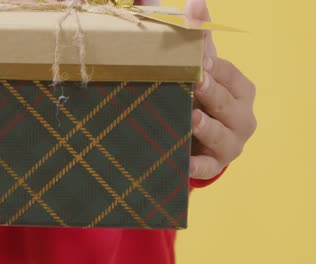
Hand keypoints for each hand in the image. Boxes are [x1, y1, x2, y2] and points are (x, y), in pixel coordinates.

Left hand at [185, 0, 256, 179]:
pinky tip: (184, 163)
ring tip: (192, 119)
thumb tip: (195, 1)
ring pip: (221, 134)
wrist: (202, 141)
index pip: (229, 73)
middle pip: (227, 102)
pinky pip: (207, 167)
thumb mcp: (204, 70)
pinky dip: (196, 166)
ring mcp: (232, 143)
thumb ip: (201, 39)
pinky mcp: (216, 165)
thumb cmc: (203, 99)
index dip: (214, 65)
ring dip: (207, 127)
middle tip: (197, 82)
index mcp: (241, 90)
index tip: (198, 57)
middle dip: (212, 92)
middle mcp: (242, 116)